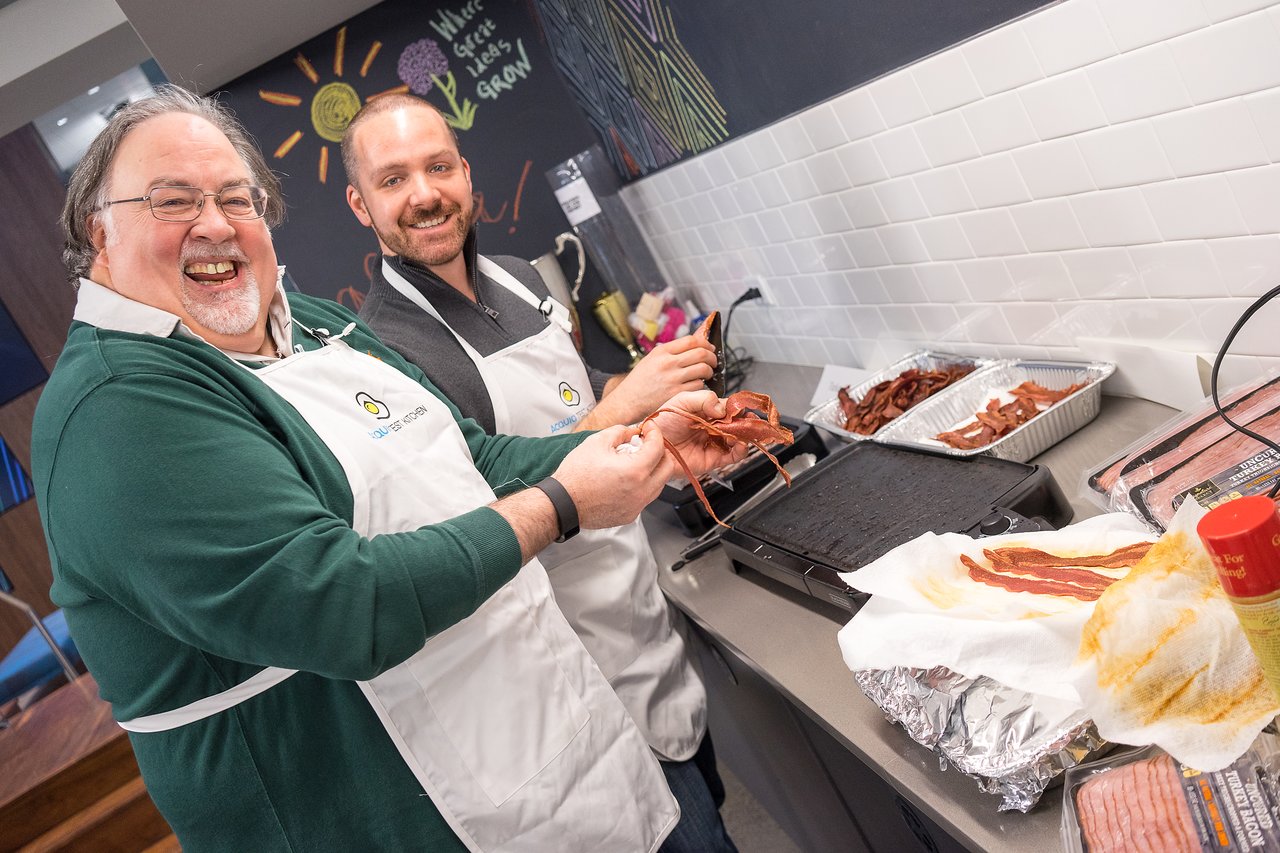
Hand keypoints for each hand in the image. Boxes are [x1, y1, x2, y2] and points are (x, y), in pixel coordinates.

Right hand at [551, 423, 676, 529]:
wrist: (563, 503)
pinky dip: (642, 485)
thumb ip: (619, 432)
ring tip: (635, 461)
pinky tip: (627, 479)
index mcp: (634, 471)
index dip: (655, 433)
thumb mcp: (596, 442)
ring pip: (659, 484)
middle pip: (667, 468)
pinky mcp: (630, 515)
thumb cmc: (575, 476)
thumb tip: (632, 431)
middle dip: (660, 452)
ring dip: (653, 470)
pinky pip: (645, 498)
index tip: (649, 429)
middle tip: (647, 444)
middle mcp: (640, 491)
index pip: (658, 447)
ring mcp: (637, 506)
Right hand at [582, 335, 715, 428]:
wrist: (627, 402)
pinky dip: (701, 385)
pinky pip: (698, 386)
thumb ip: (673, 351)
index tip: (709, 348)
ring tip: (705, 374)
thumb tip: (699, 340)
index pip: (692, 340)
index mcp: (661, 352)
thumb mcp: (652, 359)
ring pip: (703, 370)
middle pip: (702, 353)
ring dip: (709, 372)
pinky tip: (695, 386)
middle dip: (712, 357)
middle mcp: (668, 363)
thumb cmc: (640, 381)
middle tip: (713, 362)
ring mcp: (673, 379)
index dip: (706, 343)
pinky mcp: (677, 394)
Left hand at [648, 390, 752, 477]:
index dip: (738, 408)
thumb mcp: (681, 401)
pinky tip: (740, 444)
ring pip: (738, 439)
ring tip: (744, 432)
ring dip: (745, 435)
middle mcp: (712, 427)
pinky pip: (732, 456)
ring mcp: (713, 443)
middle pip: (737, 424)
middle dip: (746, 422)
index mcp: (705, 411)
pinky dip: (741, 450)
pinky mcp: (713, 459)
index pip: (728, 408)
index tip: (744, 408)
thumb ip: (704, 399)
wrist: (651, 446)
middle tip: (751, 421)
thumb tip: (723, 408)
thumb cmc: (662, 423)